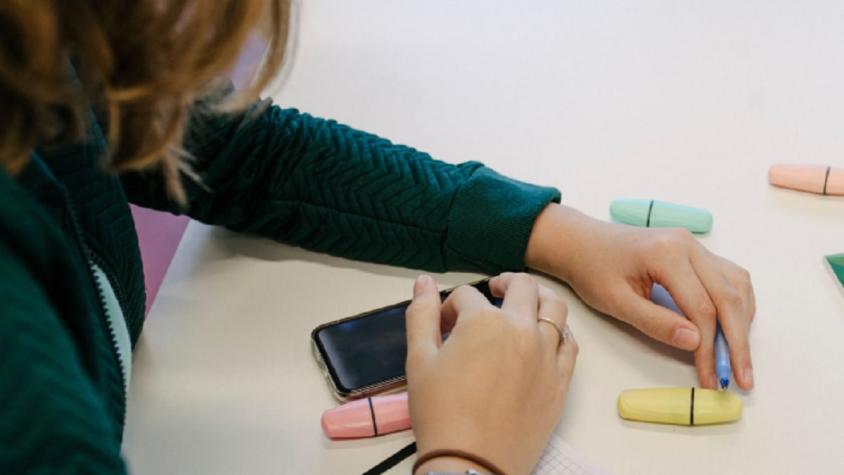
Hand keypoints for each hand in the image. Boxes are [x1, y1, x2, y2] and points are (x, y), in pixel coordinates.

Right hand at [406, 273, 577, 474]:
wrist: (471, 462)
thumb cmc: (441, 414)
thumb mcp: (418, 359)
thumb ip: (422, 314)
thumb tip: (423, 282)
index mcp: (483, 321)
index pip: (467, 296)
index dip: (451, 305)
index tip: (444, 323)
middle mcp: (521, 330)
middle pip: (521, 286)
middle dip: (503, 282)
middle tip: (493, 289)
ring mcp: (546, 354)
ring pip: (555, 307)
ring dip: (539, 295)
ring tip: (526, 300)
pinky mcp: (560, 380)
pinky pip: (569, 343)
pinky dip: (559, 331)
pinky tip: (546, 334)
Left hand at [525, 204, 754, 389]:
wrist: (581, 242)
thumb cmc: (592, 270)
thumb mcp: (616, 302)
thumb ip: (655, 322)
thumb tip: (695, 342)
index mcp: (666, 253)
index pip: (701, 308)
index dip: (709, 348)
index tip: (711, 379)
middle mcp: (688, 244)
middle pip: (728, 297)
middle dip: (737, 342)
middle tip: (741, 378)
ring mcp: (694, 245)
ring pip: (735, 286)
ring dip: (741, 323)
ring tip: (736, 358)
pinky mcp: (695, 251)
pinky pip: (729, 277)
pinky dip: (735, 305)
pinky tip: (731, 328)